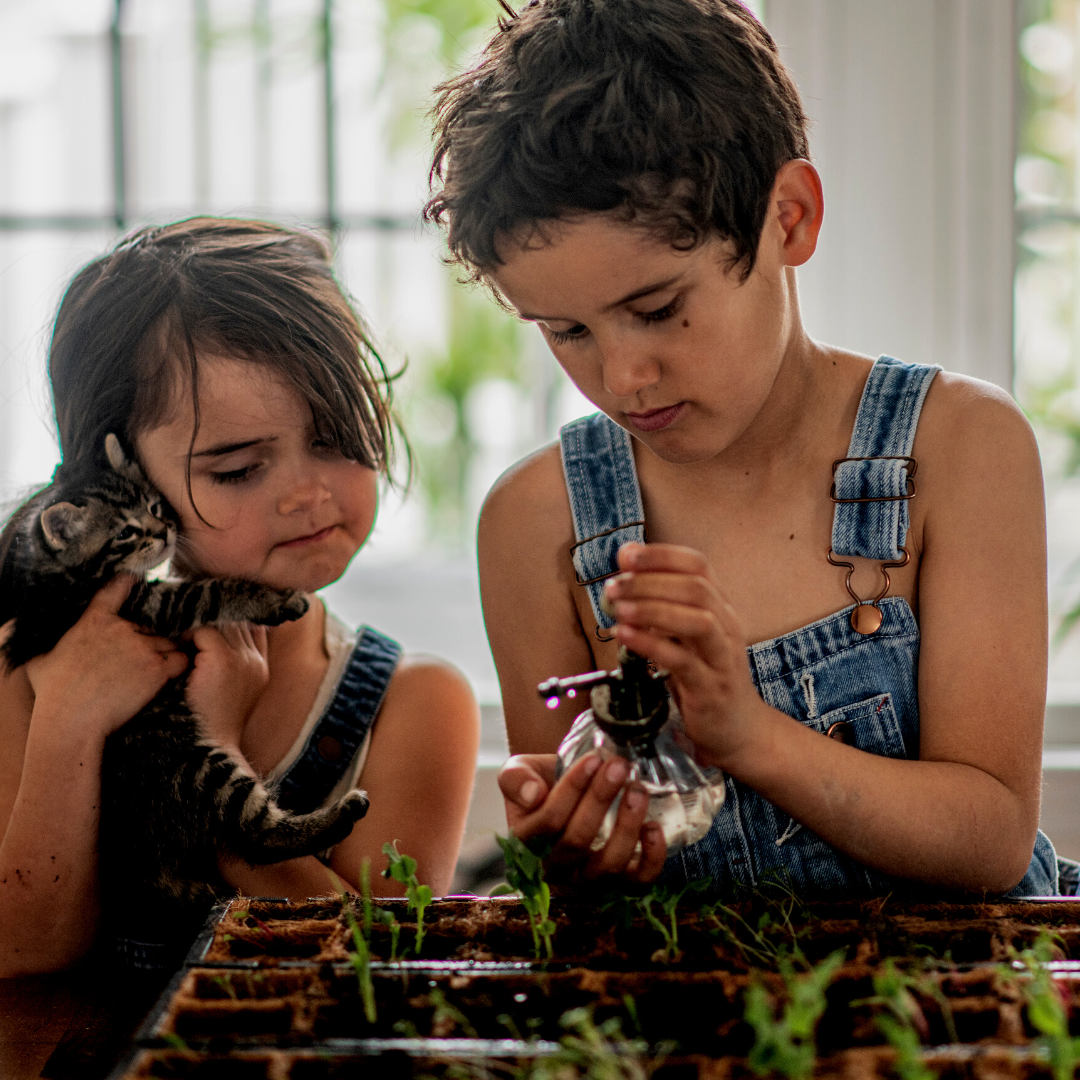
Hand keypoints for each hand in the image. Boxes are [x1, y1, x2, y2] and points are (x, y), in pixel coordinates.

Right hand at [24, 574, 188, 736]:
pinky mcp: (157, 668)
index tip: (135, 579)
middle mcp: (122, 629)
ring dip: (164, 653)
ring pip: (167, 642)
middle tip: (137, 660)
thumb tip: (17, 632)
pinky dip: (179, 664)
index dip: (128, 582)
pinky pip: (180, 659)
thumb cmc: (54, 694)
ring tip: (153, 670)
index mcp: (94, 621)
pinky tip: (171, 674)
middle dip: (146, 640)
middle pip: (148, 626)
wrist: (72, 720)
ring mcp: (142, 647)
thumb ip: (48, 643)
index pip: (116, 590)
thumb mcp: (42, 659)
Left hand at [185, 623, 268, 750]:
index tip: (207, 623)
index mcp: (260, 668)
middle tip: (186, 622)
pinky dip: (188, 633)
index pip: (254, 627)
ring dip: (198, 625)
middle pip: (238, 621)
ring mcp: (243, 660)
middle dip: (213, 618)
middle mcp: (256, 661)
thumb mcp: (224, 694)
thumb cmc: (207, 724)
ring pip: (221, 622)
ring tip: (178, 631)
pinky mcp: (224, 660)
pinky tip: (176, 643)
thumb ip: (228, 666)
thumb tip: (209, 640)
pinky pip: (204, 631)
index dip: (232, 620)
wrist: (207, 750)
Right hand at [498, 753, 666, 883]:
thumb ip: (515, 779)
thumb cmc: (543, 783)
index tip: (594, 759)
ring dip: (626, 825)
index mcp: (526, 842)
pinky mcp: (619, 884)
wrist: (567, 795)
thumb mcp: (519, 772)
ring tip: (638, 790)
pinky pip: (638, 882)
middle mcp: (555, 868)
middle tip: (619, 766)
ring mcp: (588, 880)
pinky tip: (654, 827)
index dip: (572, 790)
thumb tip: (533, 794)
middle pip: (578, 840)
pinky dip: (651, 859)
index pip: (548, 821)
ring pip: (608, 864)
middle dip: (600, 799)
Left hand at [604, 543, 764, 767]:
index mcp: (718, 607)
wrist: (738, 728)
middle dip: (650, 581)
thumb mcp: (682, 634)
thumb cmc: (705, 676)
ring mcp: (722, 657)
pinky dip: (652, 645)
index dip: (662, 555)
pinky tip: (626, 637)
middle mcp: (726, 626)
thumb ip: (658, 600)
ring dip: (653, 610)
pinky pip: (683, 661)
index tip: (627, 555)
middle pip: (696, 587)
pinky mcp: (711, 688)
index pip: (697, 565)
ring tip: (619, 609)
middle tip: (614, 586)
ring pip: (696, 621)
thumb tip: (625, 561)